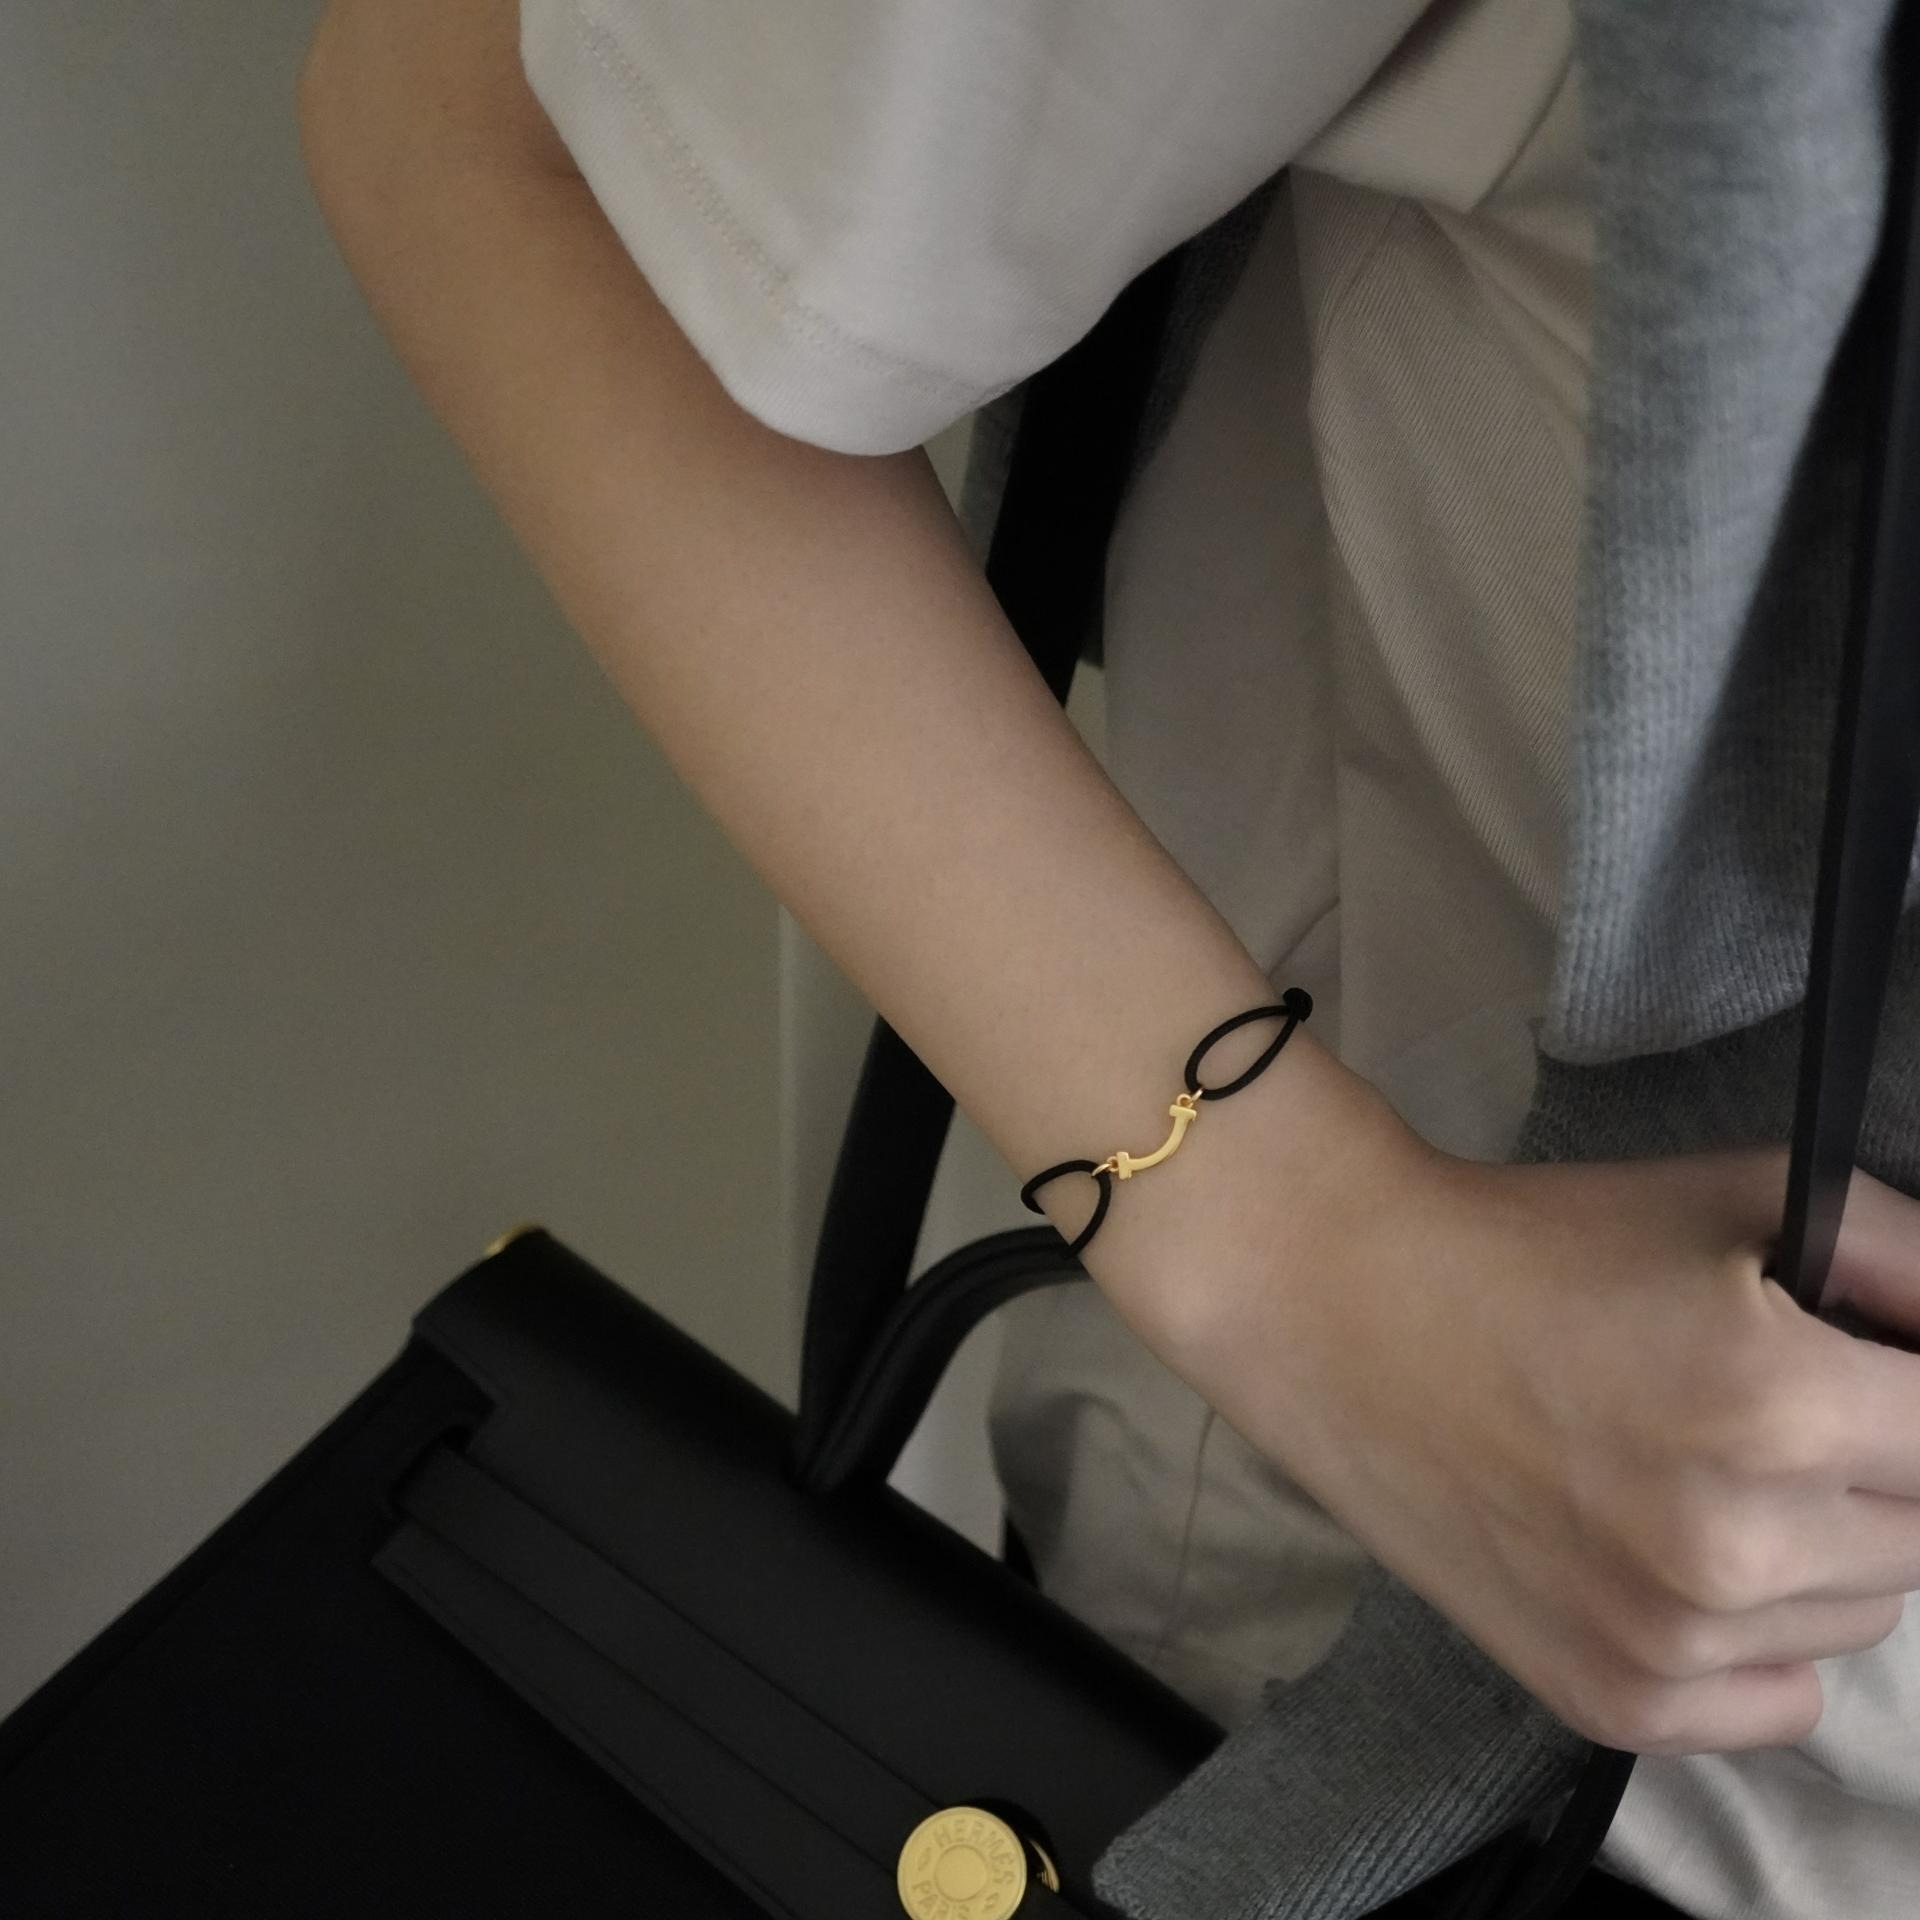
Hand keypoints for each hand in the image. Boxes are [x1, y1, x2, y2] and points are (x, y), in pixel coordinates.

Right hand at [1118, 1126, 1919, 1756]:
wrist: (1347, 1310)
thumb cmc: (1539, 1244)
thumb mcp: (1739, 1197)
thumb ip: (1907, 1260)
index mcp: (1778, 1404)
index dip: (1903, 1391)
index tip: (1846, 1371)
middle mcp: (1737, 1546)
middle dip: (1869, 1464)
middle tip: (1751, 1404)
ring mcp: (1671, 1641)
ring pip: (1857, 1616)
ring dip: (1817, 1546)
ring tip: (1696, 1466)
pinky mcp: (1615, 1701)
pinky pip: (1780, 1698)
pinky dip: (1758, 1638)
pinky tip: (1673, 1551)